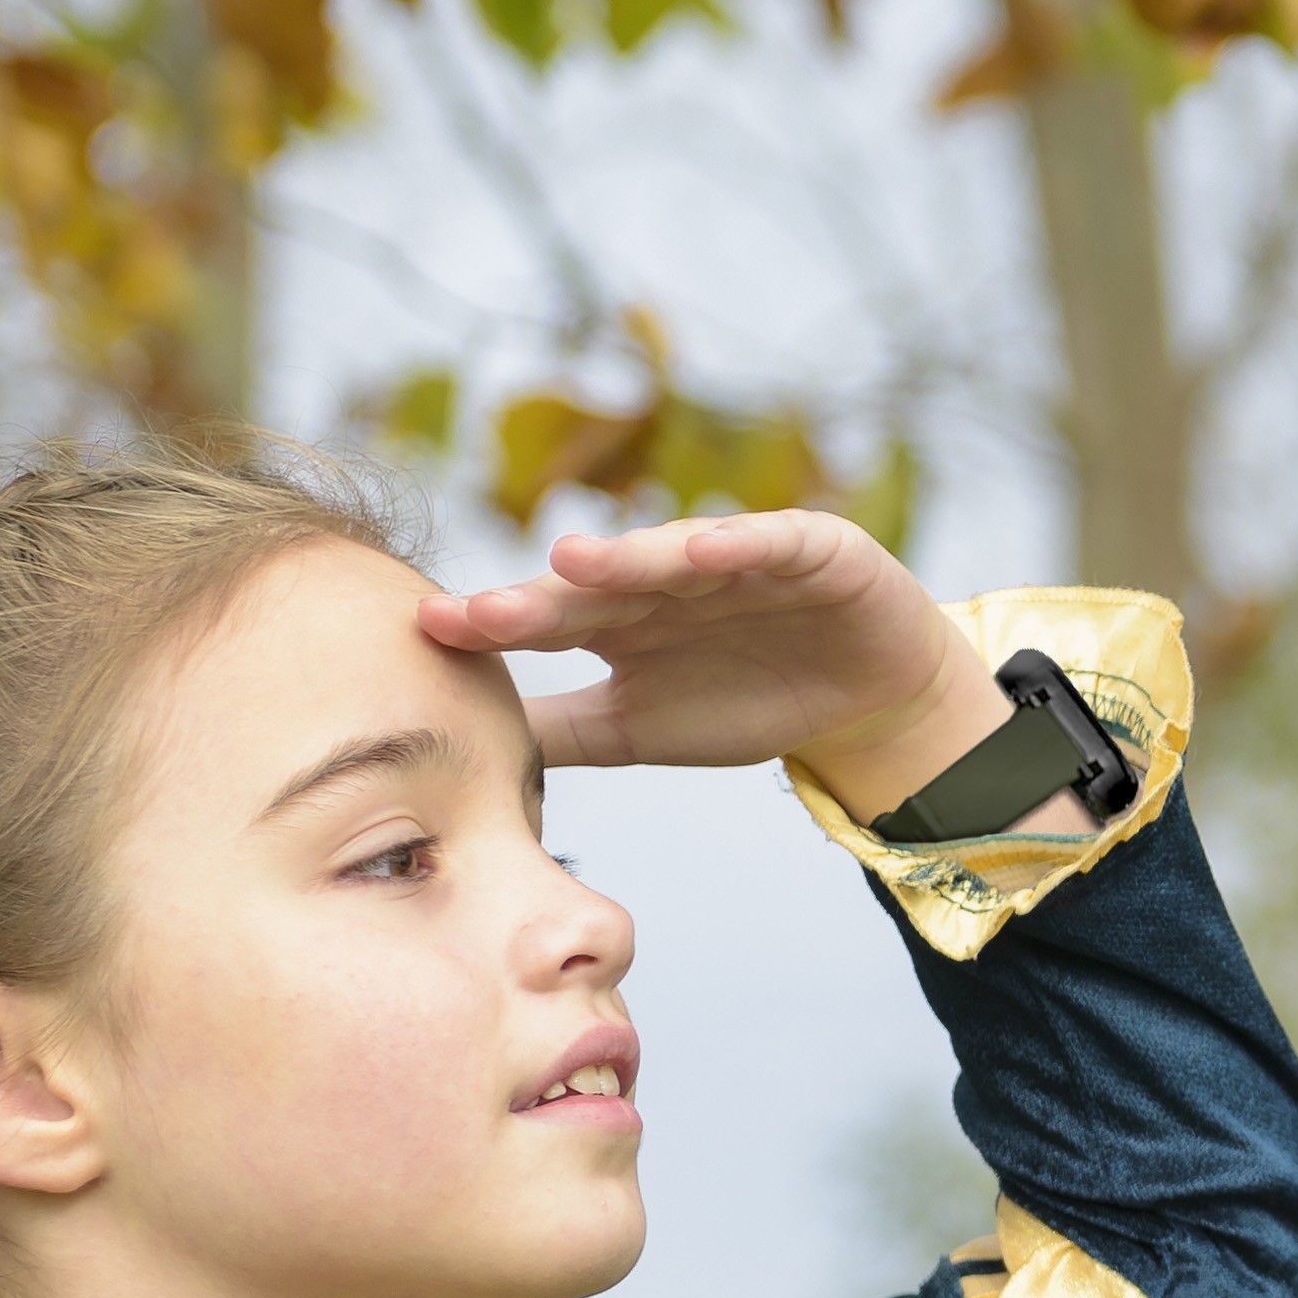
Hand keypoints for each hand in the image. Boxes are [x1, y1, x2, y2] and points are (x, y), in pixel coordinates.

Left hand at [415, 512, 1013, 821]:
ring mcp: (736, 561)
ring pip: (673, 556)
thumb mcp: (638, 728)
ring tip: (573, 559)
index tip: (431, 633)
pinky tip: (704, 550)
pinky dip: (740, 543)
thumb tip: (462, 755)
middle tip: (483, 610)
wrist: (866, 699)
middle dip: (543, 597)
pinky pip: (769, 542)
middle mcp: (667, 581)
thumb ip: (559, 732)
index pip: (547, 620)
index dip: (495, 624)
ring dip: (627, 557)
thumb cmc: (746, 703)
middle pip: (597, 587)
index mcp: (621, 622)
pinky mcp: (810, 549)